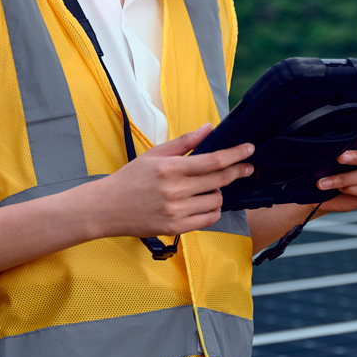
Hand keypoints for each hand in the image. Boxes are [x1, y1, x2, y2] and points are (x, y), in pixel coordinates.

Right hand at [85, 125, 254, 239]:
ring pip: (216, 200)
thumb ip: (184, 142)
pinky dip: (213, 210)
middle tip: (246, 168)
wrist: (107, 207)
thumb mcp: (154, 154)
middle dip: (237, 172)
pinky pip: (208, 219)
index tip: (249, 149)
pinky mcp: (175, 228)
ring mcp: (176, 211)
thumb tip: (209, 129)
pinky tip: (207, 203)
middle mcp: (175, 190)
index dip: (235, 154)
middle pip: (219, 180)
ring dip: (220, 192)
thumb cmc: (131, 178)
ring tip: (211, 188)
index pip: (212, 160)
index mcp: (170, 168)